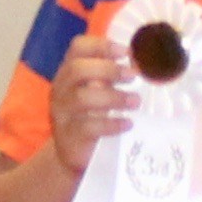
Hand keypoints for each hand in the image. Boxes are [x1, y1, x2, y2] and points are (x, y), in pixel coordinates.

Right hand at [47, 35, 134, 176]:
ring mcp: (62, 113)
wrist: (75, 155)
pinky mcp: (69, 136)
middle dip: (108, 69)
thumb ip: (111, 77)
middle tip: (133, 77)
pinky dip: (112, 123)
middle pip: (77, 69)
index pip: (77, 48)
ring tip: (135, 102)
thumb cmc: (91, 117)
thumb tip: (140, 63)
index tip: (126, 52)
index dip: (101, 45)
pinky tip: (128, 124)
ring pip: (82, 97)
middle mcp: (60, 89)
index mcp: (68, 73)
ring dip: (114, 97)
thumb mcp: (98, 93)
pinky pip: (89, 126)